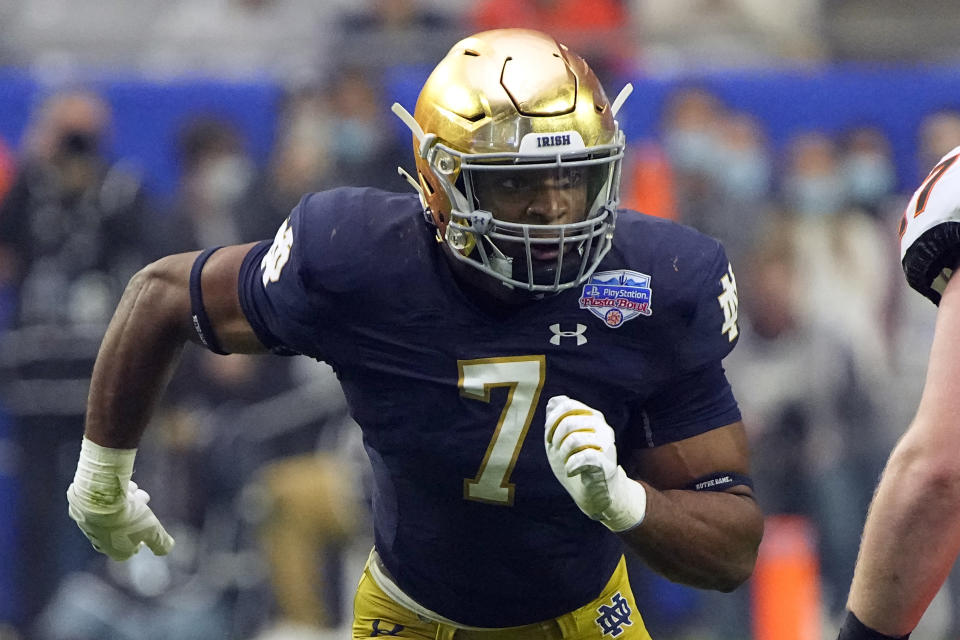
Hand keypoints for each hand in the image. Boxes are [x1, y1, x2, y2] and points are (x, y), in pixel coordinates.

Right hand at [67, 480, 173, 560]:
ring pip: (113, 511)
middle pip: (124, 526)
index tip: (149, 526)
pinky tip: (119, 485)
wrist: (99, 498)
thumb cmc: (127, 516)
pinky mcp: (79, 509)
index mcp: (116, 550)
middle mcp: (99, 541)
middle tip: (144, 498)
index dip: (143, 536)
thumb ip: (160, 542)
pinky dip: (111, 493)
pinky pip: (100, 501)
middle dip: (138, 511)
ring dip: (127, 499)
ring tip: (134, 489)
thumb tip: (167, 549)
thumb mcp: (153, 530)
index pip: (131, 548)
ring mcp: (88, 525)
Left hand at [544, 395, 646, 531]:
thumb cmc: (577, 463)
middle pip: (569, 422)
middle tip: (557, 452)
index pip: (567, 405)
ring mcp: (607, 445)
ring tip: (566, 462)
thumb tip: (554, 400)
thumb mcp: (560, 440)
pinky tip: (571, 471)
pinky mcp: (607, 464)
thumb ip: (556, 420)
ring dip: (563, 454)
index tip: (549, 438)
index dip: (552, 420)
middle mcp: (602, 427)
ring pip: (575, 440)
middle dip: (556, 439)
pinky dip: (571, 466)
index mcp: (592, 417)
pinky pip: (584, 458)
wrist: (595, 492)